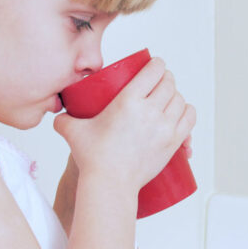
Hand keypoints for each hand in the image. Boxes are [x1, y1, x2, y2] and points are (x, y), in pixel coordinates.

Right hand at [53, 58, 195, 191]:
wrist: (110, 184)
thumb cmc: (93, 158)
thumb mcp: (74, 132)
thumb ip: (65, 120)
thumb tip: (58, 115)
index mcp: (128, 101)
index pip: (153, 71)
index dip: (157, 64)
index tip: (155, 65)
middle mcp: (150, 111)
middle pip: (169, 83)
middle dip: (165, 78)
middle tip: (159, 81)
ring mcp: (164, 128)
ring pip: (180, 100)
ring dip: (176, 95)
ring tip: (168, 97)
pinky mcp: (173, 143)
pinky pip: (189, 119)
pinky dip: (187, 112)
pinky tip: (181, 111)